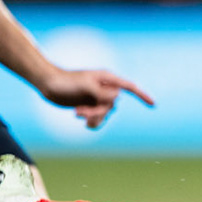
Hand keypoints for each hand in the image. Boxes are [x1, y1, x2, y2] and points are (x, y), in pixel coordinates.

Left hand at [37, 68, 154, 129]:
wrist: (48, 84)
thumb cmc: (65, 81)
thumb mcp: (84, 85)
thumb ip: (101, 93)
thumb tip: (116, 98)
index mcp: (107, 79)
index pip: (129, 87)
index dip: (142, 95)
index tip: (153, 104)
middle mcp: (105, 89)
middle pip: (113, 106)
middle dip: (97, 112)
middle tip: (79, 111)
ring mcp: (97, 98)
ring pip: (105, 114)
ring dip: (93, 117)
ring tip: (77, 114)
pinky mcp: (90, 106)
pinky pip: (98, 118)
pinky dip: (92, 122)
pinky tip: (83, 121)